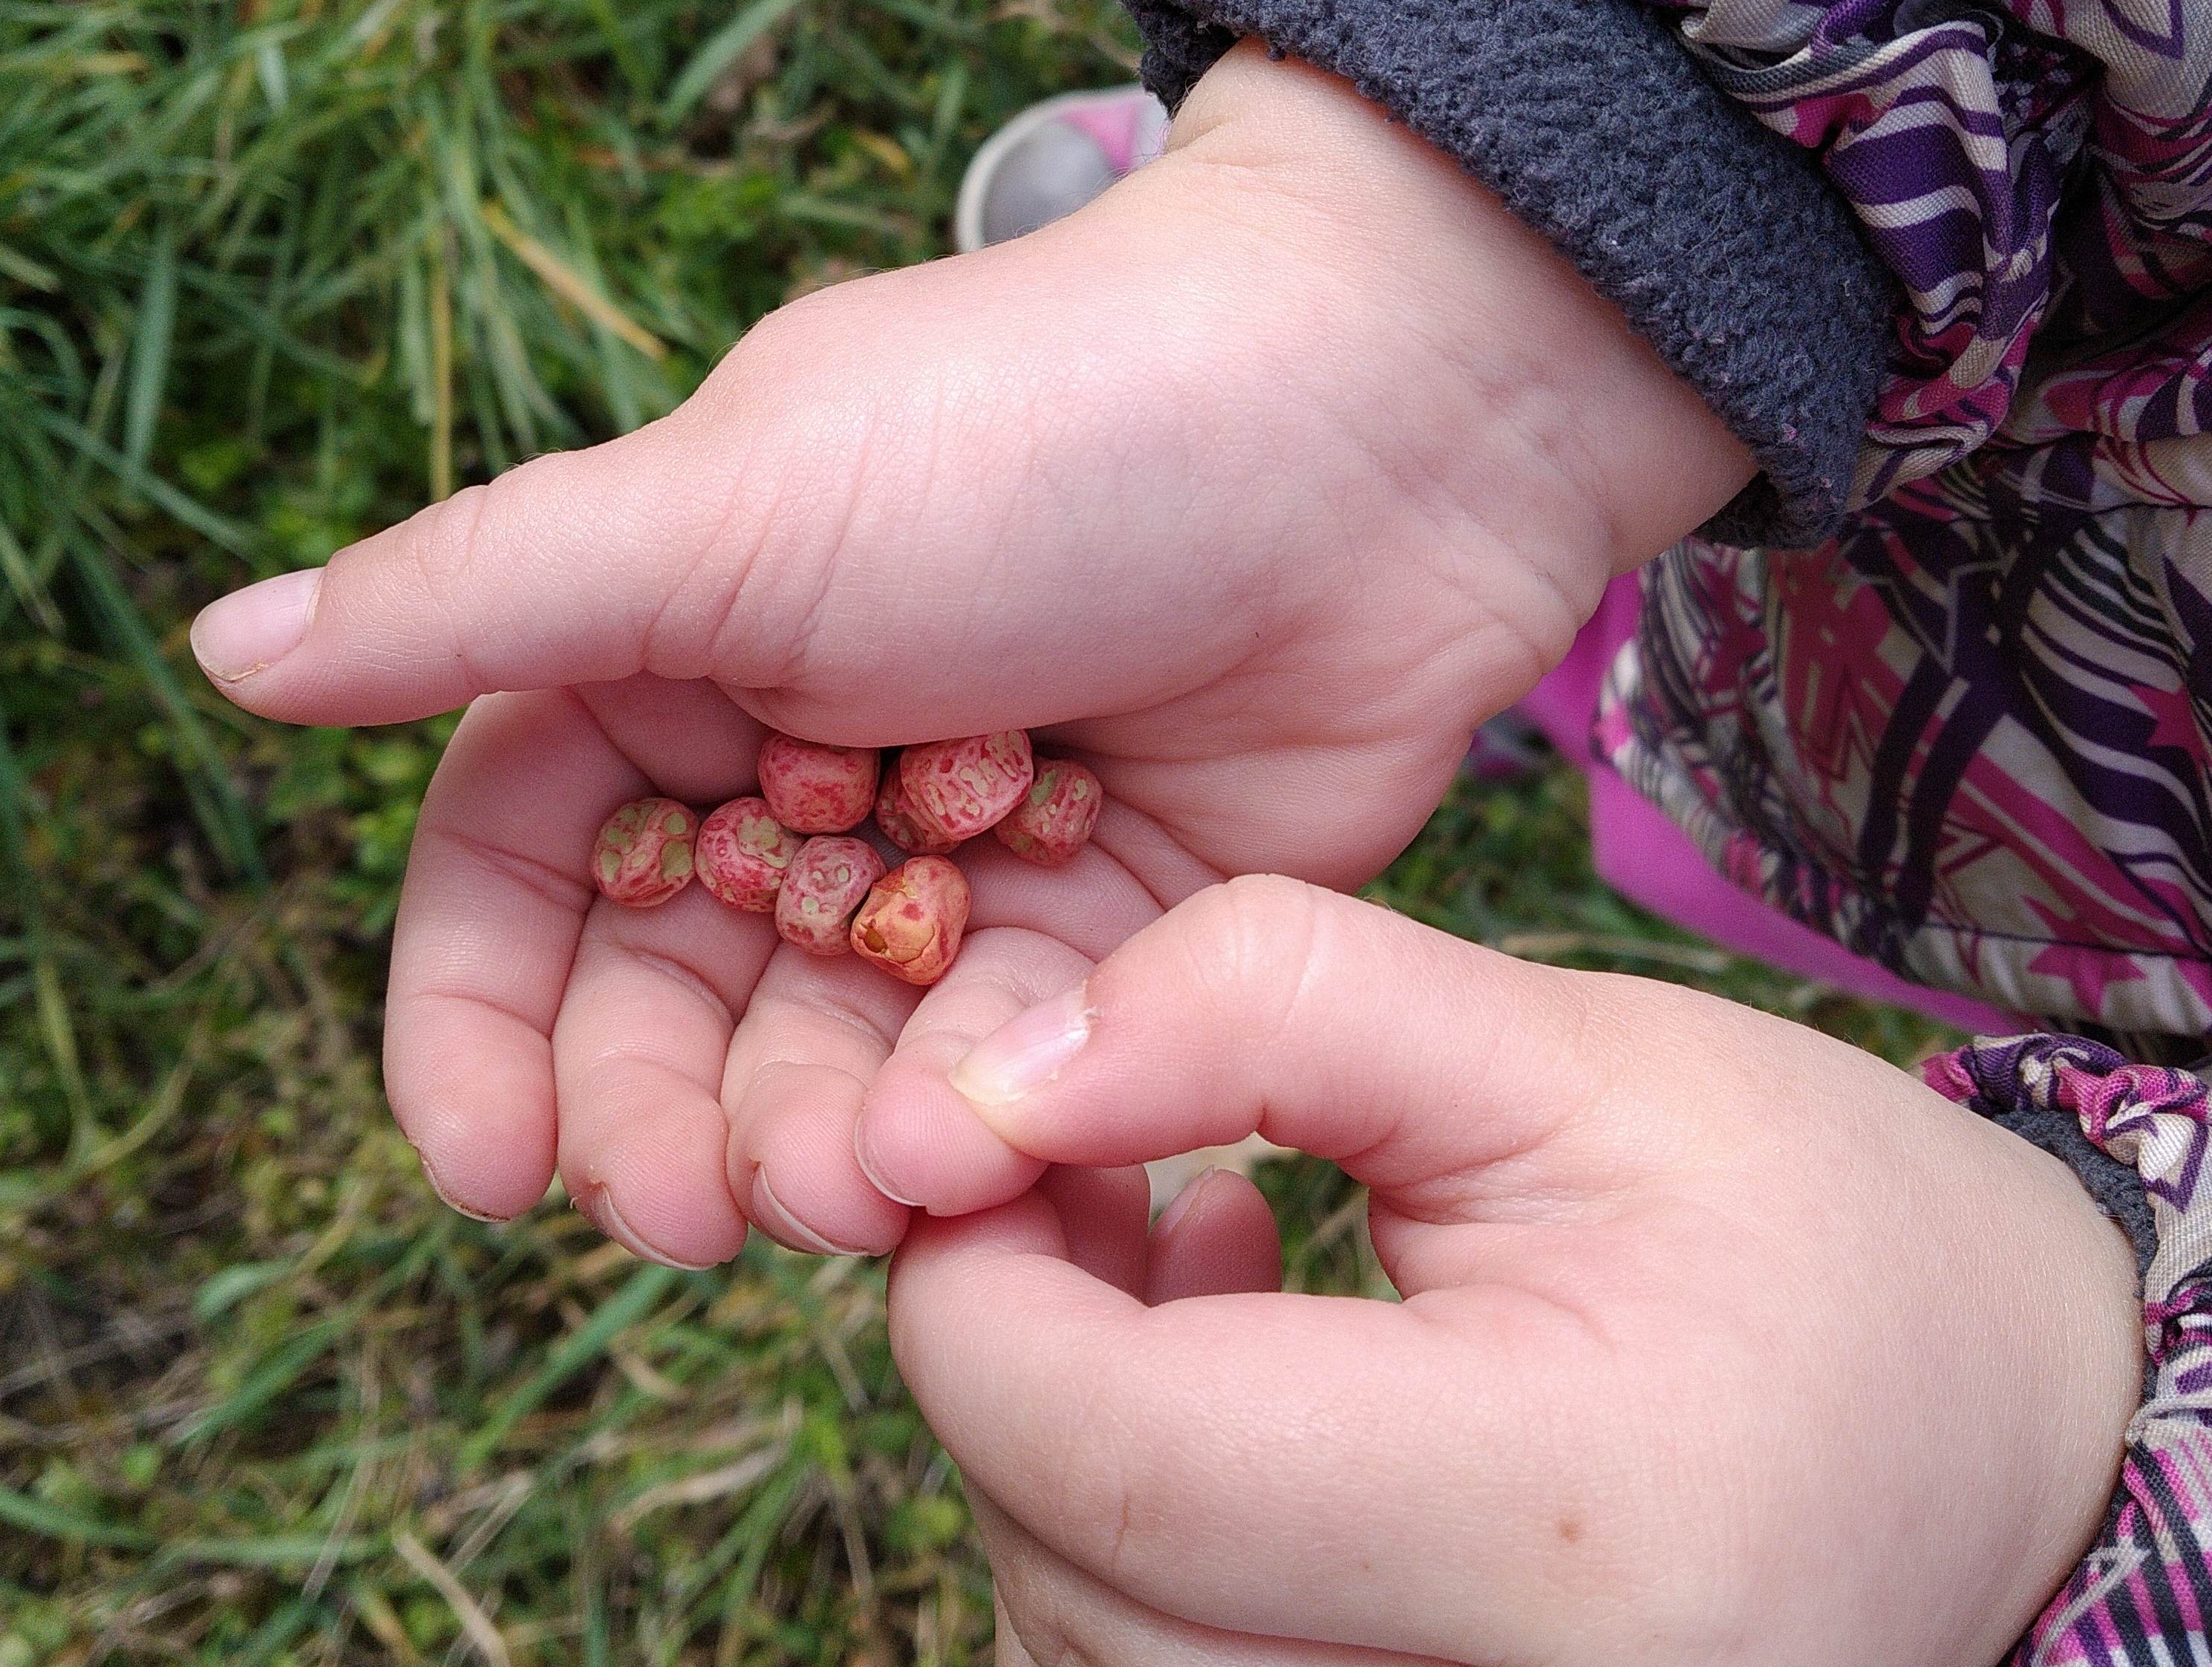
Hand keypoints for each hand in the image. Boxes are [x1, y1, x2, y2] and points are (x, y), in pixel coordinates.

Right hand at [189, 46, 1749, 1261]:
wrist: (1374, 433)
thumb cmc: (1040, 434)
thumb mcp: (729, 505)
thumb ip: (486, 604)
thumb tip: (234, 654)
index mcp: (679, 656)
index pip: (519, 872)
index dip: (482, 1026)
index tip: (483, 1171)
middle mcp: (803, 771)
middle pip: (668, 1003)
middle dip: (653, 1120)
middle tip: (673, 1215)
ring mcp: (953, 866)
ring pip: (829, 1066)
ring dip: (808, 1150)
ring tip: (844, 1192)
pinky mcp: (1102, 938)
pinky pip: (997, 1077)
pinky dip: (967, 1133)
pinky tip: (968, 1162)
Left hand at [886, 877, 2142, 1665]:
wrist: (1997, 1439)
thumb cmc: (1815, 1229)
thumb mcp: (1565, 1055)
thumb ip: (1270, 1011)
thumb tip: (991, 1084)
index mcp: (1569, 1524)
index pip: (1116, 1465)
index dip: (977, 1292)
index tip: (989, 1137)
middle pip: (1080, 1577)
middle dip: (1016, 1352)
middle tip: (1085, 1156)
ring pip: (1098, 1650)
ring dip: (1069, 1443)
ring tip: (1185, 1244)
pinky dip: (1137, 1538)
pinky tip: (1230, 1379)